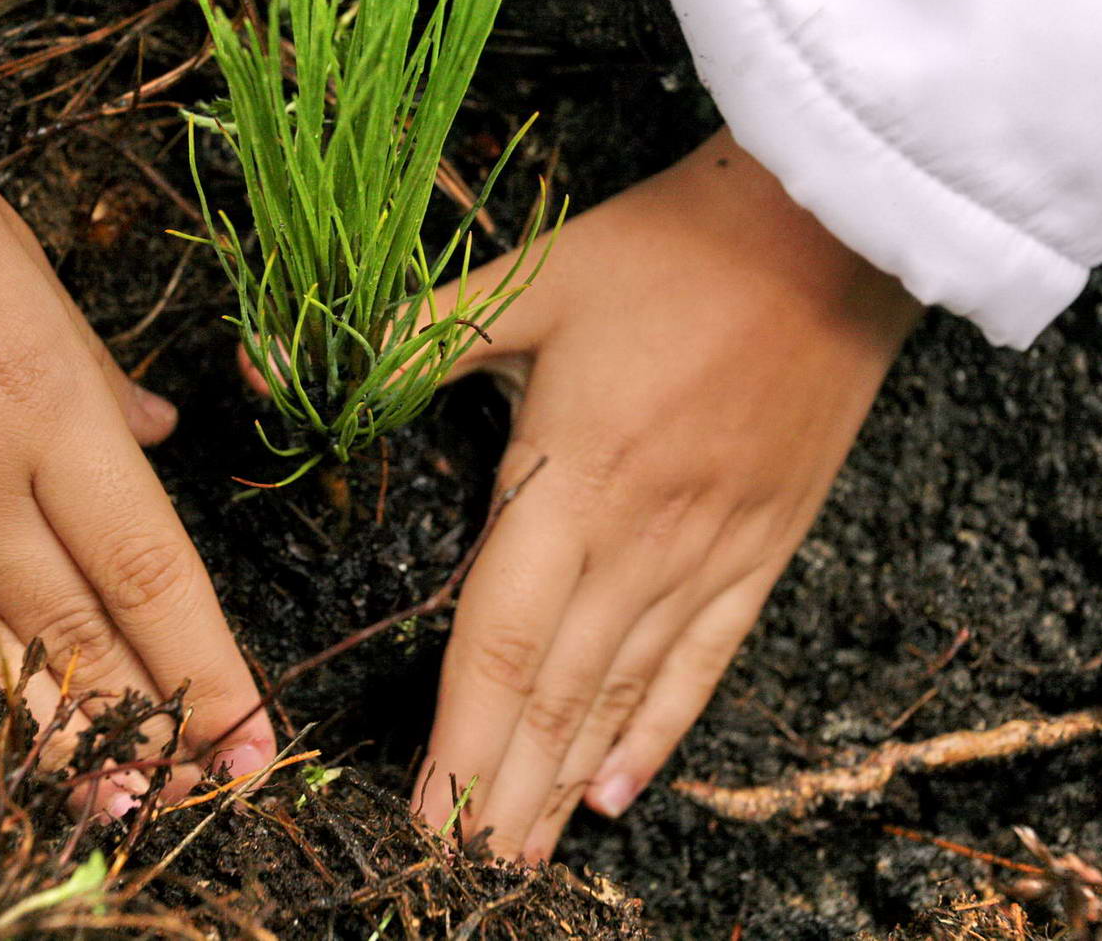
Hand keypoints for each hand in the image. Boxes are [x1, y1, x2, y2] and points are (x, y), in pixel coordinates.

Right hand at [0, 0, 274, 804]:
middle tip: (192, 798)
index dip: (208, 669)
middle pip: (69, 634)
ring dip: (39, 738)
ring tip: (97, 801)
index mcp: (36, 395)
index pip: (149, 569)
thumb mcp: (5, 243)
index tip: (252, 736)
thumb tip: (145, 435)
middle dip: (142, 729)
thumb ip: (81, 366)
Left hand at [412, 129, 920, 859]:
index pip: (501, 640)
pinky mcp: (764, 546)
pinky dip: (660, 732)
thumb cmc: (670, 249)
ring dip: (565, 780)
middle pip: (558, 691)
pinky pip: (706, 660)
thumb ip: (406, 340)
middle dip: (502, 790)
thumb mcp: (531, 280)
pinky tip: (620, 792)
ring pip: (625, 693)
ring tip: (522, 856)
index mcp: (572, 476)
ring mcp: (711, 550)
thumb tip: (269, 362)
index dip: (460, 739)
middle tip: (459, 871)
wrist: (832, 231)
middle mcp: (642, 536)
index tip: (425, 817)